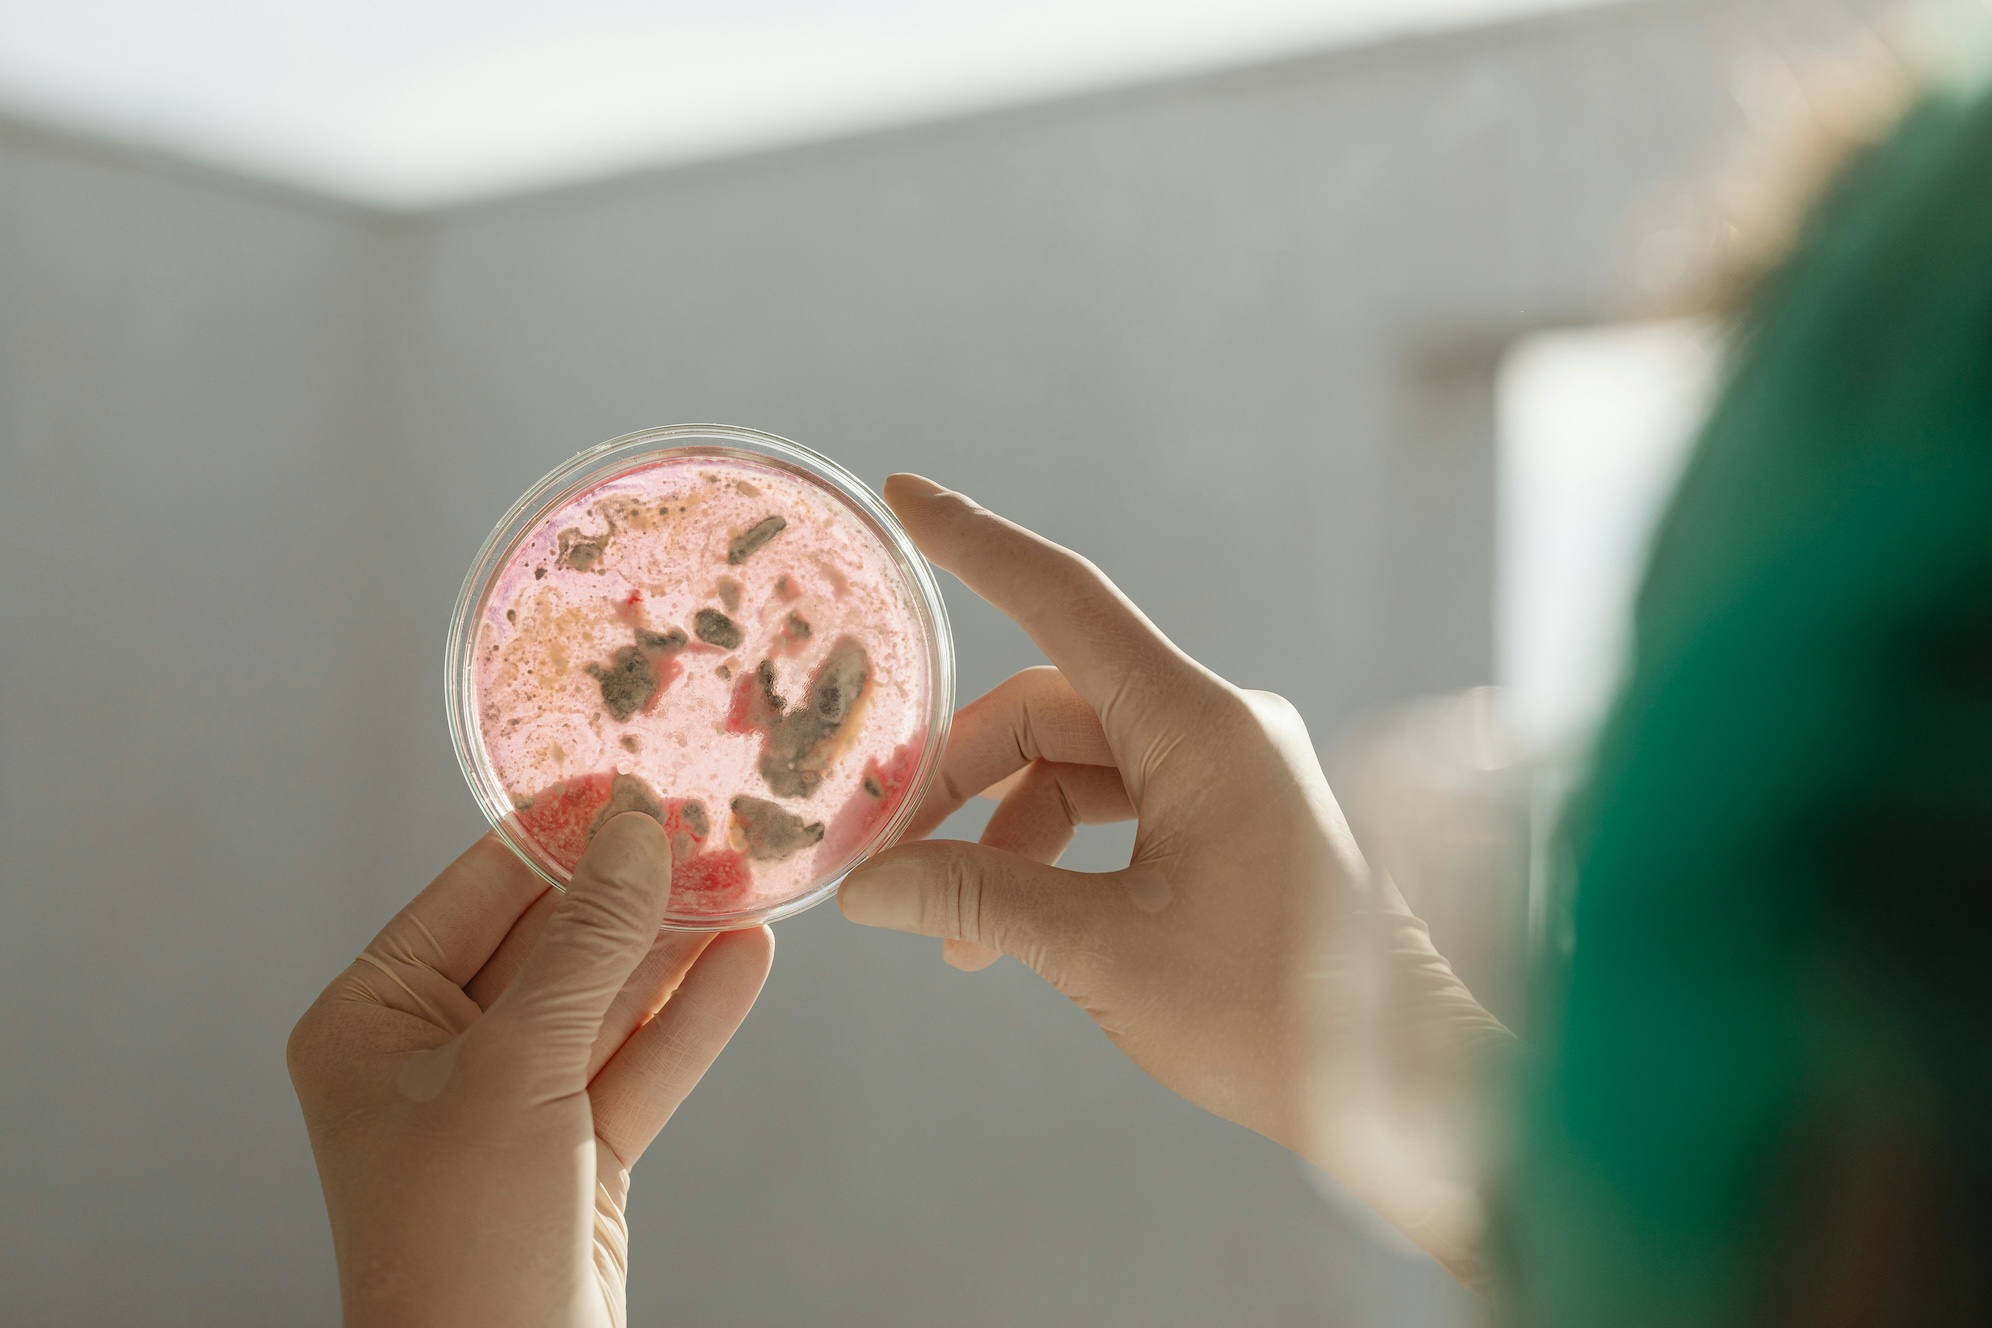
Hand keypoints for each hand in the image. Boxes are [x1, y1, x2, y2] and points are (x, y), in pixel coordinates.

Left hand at [288, 815, 773, 1327]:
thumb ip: (586, 946)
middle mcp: (437, 1053)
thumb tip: (633, 832)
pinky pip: (641, 1060)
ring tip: (746, 873)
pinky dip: (692, 1013)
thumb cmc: (457, 1250)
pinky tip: (745, 959)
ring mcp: (512, 1103)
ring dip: (676, 943)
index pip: (478, 892)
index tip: (632, 777)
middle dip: (633, 887)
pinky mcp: (578, 1150)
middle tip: (708, 823)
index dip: (560, 833)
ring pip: (607, 998)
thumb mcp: (518, 1070)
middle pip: (553, 939)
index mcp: (373, 1019)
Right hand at [838, 476, 1510, 1277]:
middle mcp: (1218, 728)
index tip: (906, 498)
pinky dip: (1052, 853)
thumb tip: (871, 888)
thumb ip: (981, 903)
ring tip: (950, 928)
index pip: (1064, 603)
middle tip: (888, 849)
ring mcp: (1228, 770)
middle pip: (1051, 706)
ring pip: (1075, 762)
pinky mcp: (1230, 817)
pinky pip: (1115, 802)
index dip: (976, 546)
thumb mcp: (1105, 954)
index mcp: (1201, 727)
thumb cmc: (1279, 1016)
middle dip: (962, 771)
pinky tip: (1008, 932)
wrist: (1404, 1077)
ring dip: (1002, 830)